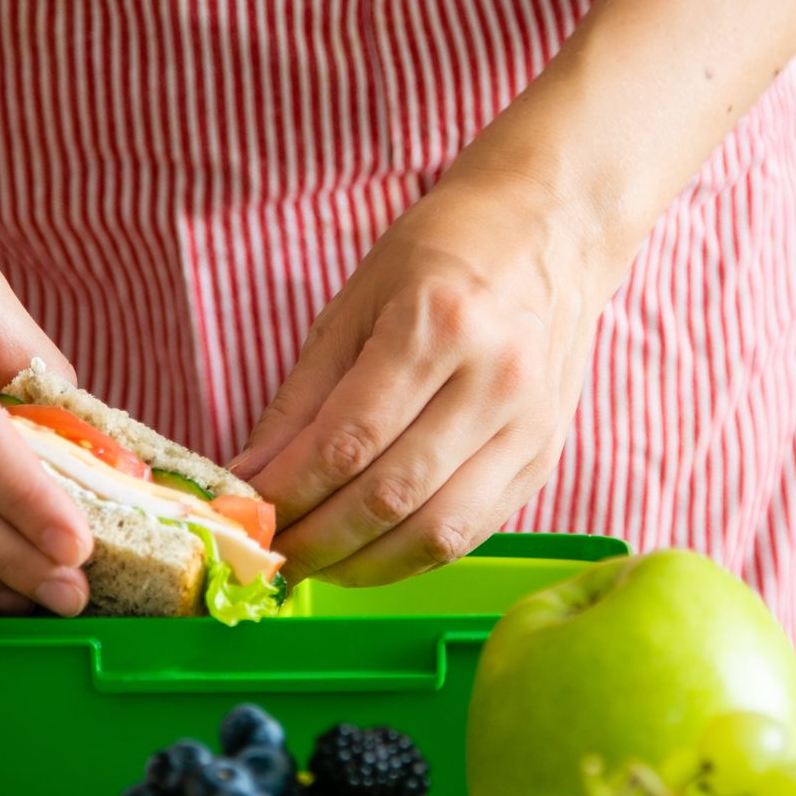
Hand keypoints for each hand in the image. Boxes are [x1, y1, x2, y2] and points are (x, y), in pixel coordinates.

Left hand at [234, 166, 604, 586]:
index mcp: (438, 324)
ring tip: (315, 565)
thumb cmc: (443, 253)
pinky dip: (412, 555)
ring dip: (362, 565)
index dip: (288, 494)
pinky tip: (371, 553)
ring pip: (436, 531)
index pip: (347, 441)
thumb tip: (252, 476)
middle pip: (389, 497)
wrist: (549, 229)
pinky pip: (471, 531)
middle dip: (316, 541)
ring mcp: (529, 425)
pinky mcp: (544, 457)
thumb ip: (303, 400)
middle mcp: (494, 380)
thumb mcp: (356, 304)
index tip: (245, 517)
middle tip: (270, 554)